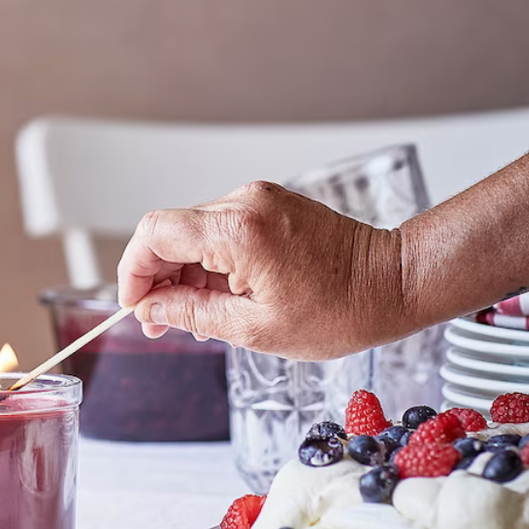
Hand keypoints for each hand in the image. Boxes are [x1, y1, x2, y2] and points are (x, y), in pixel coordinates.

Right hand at [117, 181, 405, 359]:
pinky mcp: (271, 205)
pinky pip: (222, 229)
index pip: (155, 234)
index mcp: (238, 231)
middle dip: (157, 276)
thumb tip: (151, 309)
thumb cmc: (339, 311)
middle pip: (171, 230)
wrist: (394, 283)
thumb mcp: (255, 329)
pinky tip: (220, 294)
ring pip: (194, 230)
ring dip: (184, 271)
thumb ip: (192, 313)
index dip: (133, 270)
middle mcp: (245, 203)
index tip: (134, 304)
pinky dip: (210, 260)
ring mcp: (260, 199)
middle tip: (160, 321)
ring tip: (195, 314)